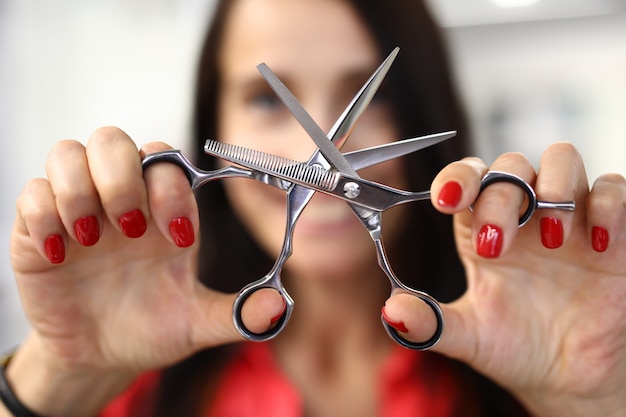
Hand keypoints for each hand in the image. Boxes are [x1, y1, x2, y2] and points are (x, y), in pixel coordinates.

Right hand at [8, 127, 282, 414]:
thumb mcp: (196, 323)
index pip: (168, 162)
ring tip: (92, 236)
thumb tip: (281, 309)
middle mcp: (122, 200)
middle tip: (130, 230)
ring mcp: (78, 210)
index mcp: (164, 211)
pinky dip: (44, 213)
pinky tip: (61, 253)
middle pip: (114, 140)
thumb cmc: (152, 328)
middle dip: (122, 177)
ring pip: (68, 152)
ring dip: (80, 188)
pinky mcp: (38, 229)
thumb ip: (237, 313)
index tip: (177, 237)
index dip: (172, 188)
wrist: (102, 356)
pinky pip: (30, 192)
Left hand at [385, 142, 625, 415]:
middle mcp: (523, 214)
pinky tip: (597, 245)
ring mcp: (568, 217)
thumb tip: (391, 311)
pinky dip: (608, 204)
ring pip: (561, 159)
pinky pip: (615, 189)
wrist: (568, 378)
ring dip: (554, 187)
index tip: (446, 199)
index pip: (467, 180)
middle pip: (510, 167)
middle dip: (500, 196)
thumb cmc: (515, 348)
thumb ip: (430, 322)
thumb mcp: (469, 337)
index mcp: (482, 228)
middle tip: (495, 244)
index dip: (456, 179)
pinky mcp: (613, 230)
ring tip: (552, 239)